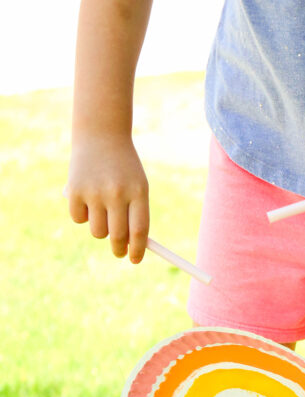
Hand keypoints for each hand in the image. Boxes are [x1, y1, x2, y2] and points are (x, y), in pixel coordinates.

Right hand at [66, 133, 149, 262]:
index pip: (138, 231)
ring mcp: (94, 191)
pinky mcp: (74, 191)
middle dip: (119, 249)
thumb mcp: (136, 187)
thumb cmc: (124, 168)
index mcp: (137, 192)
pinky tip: (86, 196)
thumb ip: (136, 216)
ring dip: (100, 229)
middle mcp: (116, 192)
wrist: (101, 136)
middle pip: (117, 237)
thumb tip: (130, 248)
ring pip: (97, 231)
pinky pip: (78, 219)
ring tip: (102, 209)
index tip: (135, 260)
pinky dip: (82, 215)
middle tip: (119, 252)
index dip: (137, 250)